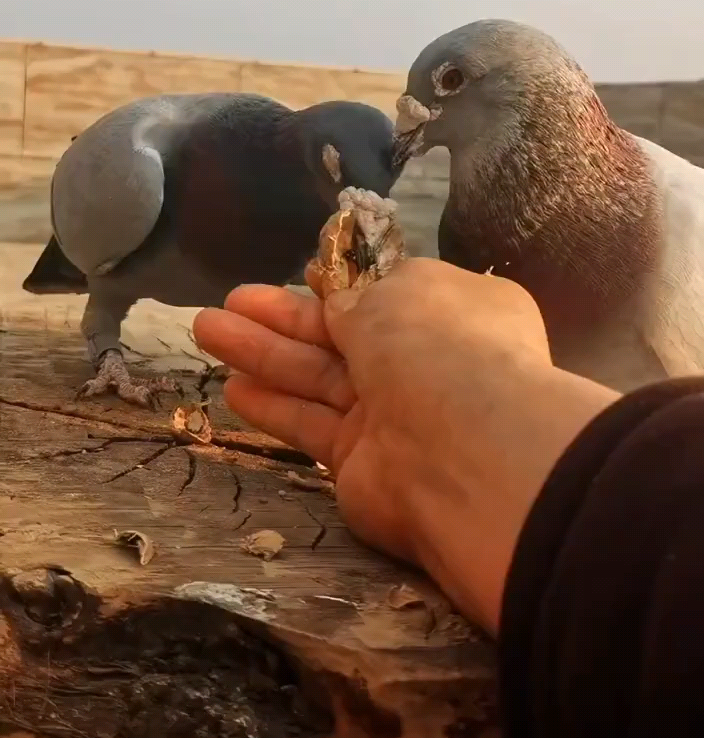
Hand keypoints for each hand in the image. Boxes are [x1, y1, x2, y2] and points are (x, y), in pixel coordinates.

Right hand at [194, 259, 615, 632]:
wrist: (464, 456)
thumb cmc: (438, 349)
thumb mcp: (396, 295)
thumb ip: (355, 300)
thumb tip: (339, 305)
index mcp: (453, 312)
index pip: (390, 293)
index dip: (344, 285)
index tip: (304, 274)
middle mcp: (426, 362)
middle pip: (343, 335)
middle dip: (283, 316)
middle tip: (228, 300)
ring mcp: (394, 415)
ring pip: (317, 376)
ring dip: (261, 352)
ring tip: (205, 329)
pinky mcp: (360, 463)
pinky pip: (310, 425)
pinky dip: (273, 406)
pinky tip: (231, 388)